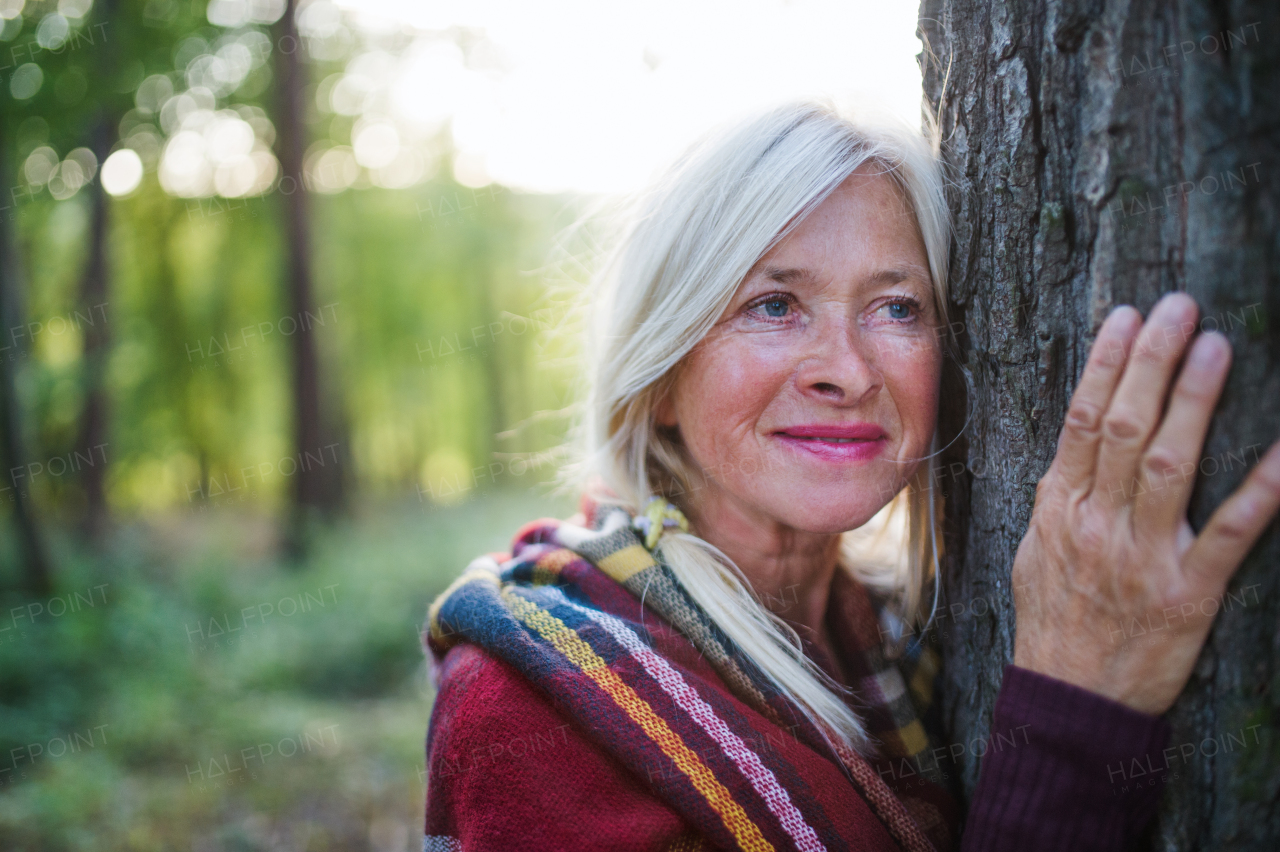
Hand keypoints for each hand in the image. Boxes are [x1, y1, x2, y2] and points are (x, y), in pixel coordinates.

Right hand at [1011, 292, 1279, 714]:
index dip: (1107, 364)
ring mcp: (1143, 557)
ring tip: (1215, 348)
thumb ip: (1058, 498)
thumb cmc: (1054, 620)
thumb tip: (1073, 450)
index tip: (1128, 317)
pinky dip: (1260, 492)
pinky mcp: (1189, 593)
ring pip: (1170, 466)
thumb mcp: (1034, 551)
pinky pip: (1228, 534)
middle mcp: (1098, 523)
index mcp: (1060, 508)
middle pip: (1125, 428)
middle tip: (1179, 308)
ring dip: (1194, 402)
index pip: (1082, 420)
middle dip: (1152, 361)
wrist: (1071, 699)